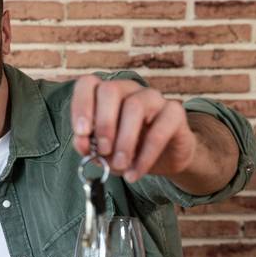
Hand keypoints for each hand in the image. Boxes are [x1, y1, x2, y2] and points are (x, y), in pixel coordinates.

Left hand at [71, 75, 196, 182]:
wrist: (163, 160)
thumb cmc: (128, 149)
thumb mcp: (103, 151)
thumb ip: (90, 146)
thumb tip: (83, 145)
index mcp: (106, 94)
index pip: (88, 84)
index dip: (81, 105)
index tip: (81, 132)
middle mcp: (128, 89)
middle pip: (110, 90)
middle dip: (103, 123)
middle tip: (103, 151)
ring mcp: (153, 97)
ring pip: (135, 107)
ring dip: (124, 141)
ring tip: (120, 165)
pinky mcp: (174, 112)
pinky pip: (159, 130)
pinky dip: (145, 155)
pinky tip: (135, 172)